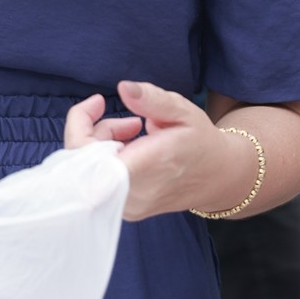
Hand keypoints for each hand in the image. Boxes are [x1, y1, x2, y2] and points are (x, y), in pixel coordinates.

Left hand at [66, 81, 236, 220]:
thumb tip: (123, 88)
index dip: (81, 125)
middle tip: (130, 118)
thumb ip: (151, 99)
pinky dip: (106, 156)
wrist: (219, 178)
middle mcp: (132, 194)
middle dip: (95, 129)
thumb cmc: (201, 142)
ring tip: (135, 126)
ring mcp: (128, 207)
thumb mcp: (182, 111)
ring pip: (89, 170)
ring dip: (102, 142)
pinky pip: (99, 180)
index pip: (87, 155)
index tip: (99, 101)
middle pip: (83, 159)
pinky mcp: (126, 210)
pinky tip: (131, 145)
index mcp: (145, 167)